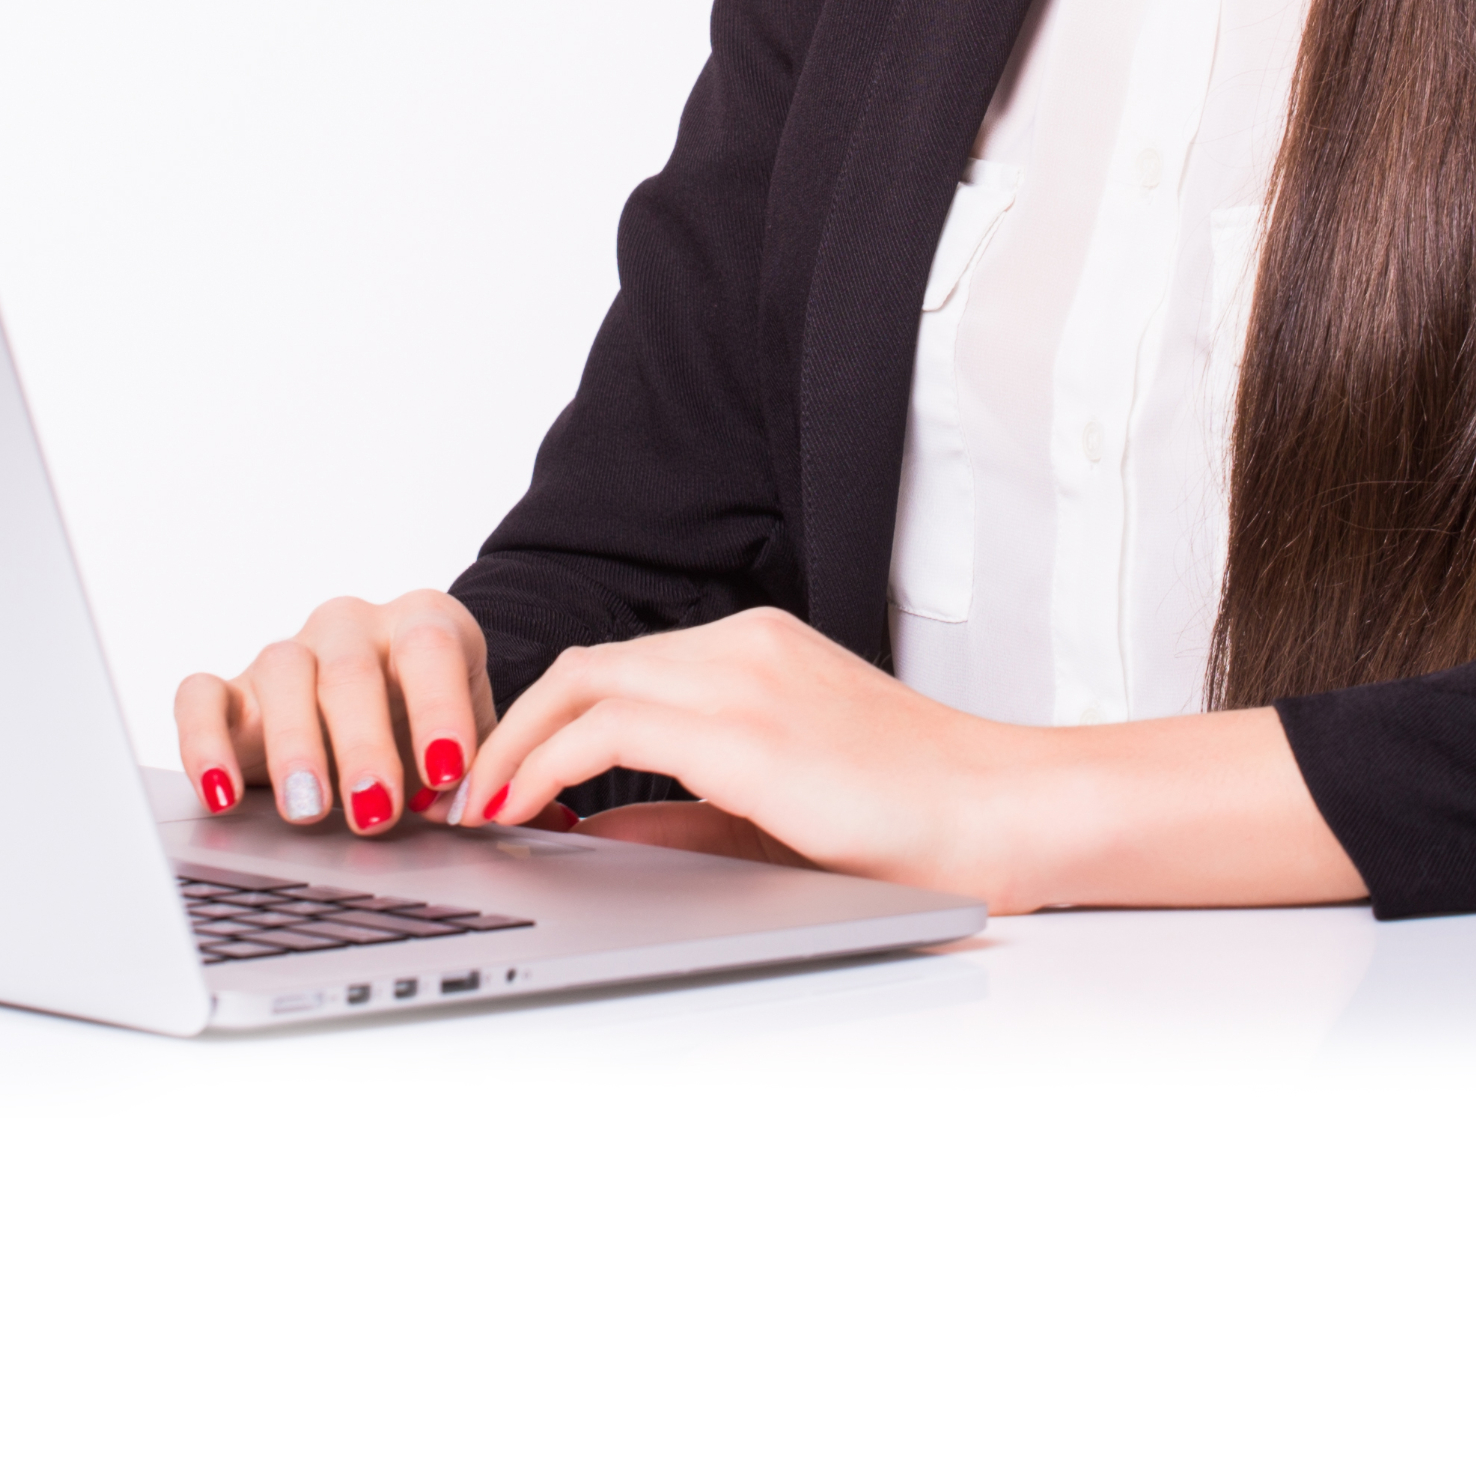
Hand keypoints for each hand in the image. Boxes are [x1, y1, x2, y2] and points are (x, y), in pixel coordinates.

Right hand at [174, 591, 492, 834]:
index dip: (440, 710)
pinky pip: (200, 696)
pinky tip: (222, 795)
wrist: (379, 701)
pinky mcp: (231, 688)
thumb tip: (539, 820)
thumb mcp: (470, 742)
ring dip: (296, 747)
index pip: (432, 650)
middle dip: (365, 745)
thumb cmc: (428, 725)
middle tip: (376, 811)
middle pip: (352, 669)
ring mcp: (288, 651)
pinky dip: (204, 742)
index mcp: (422, 624)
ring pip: (282, 672)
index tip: (448, 774)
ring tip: (309, 812)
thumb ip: (496, 775)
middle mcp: (351, 625)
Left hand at [455, 607, 1028, 902]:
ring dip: (516, 745)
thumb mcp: (778, 809)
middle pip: (586, 665)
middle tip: (469, 796)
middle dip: (510, 728)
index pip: (619, 667)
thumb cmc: (916, 819)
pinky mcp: (749, 729)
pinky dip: (549, 761)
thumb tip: (582, 831)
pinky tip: (528, 808)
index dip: (545, 723)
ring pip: (585, 681)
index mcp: (758, 650)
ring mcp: (746, 676)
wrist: (1006, 813)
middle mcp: (745, 644)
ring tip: (483, 808)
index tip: (505, 783)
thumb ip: (681, 817)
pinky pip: (612, 725)